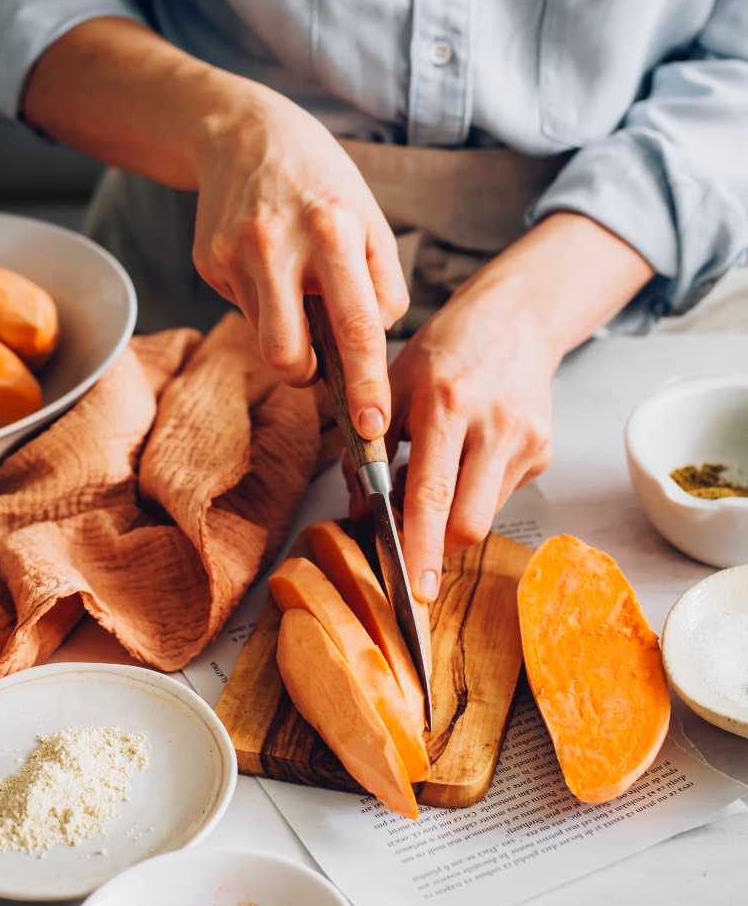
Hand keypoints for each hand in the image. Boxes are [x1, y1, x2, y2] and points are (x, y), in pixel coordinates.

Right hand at [192, 87, 407, 436]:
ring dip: (287, 338)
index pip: (356, 328)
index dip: (366, 385)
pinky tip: (267, 265)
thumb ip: (382, 285)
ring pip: (264, 340)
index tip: (373, 429)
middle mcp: (278, 244)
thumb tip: (370, 345)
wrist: (242, 132)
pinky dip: (265, 303)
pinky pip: (245, 311)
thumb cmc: (323, 185)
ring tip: (296, 296)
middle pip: (288, 354)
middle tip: (321, 369)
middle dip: (306, 378)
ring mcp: (234, 255)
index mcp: (333, 231)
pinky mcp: (207, 262)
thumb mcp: (370, 220)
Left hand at [384, 262, 557, 601]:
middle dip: (439, 548)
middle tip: (415, 551)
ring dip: (453, 513)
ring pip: (485, 514)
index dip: (421, 545)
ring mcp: (525, 440)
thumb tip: (362, 511)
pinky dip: (475, 490)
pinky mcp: (543, 451)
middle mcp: (493, 425)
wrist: (516, 318)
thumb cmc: (444, 350)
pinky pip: (500, 495)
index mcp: (446, 403)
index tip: (415, 587)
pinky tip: (471, 454)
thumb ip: (370, 448)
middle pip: (470, 523)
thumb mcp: (394, 383)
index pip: (432, 492)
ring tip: (441, 474)